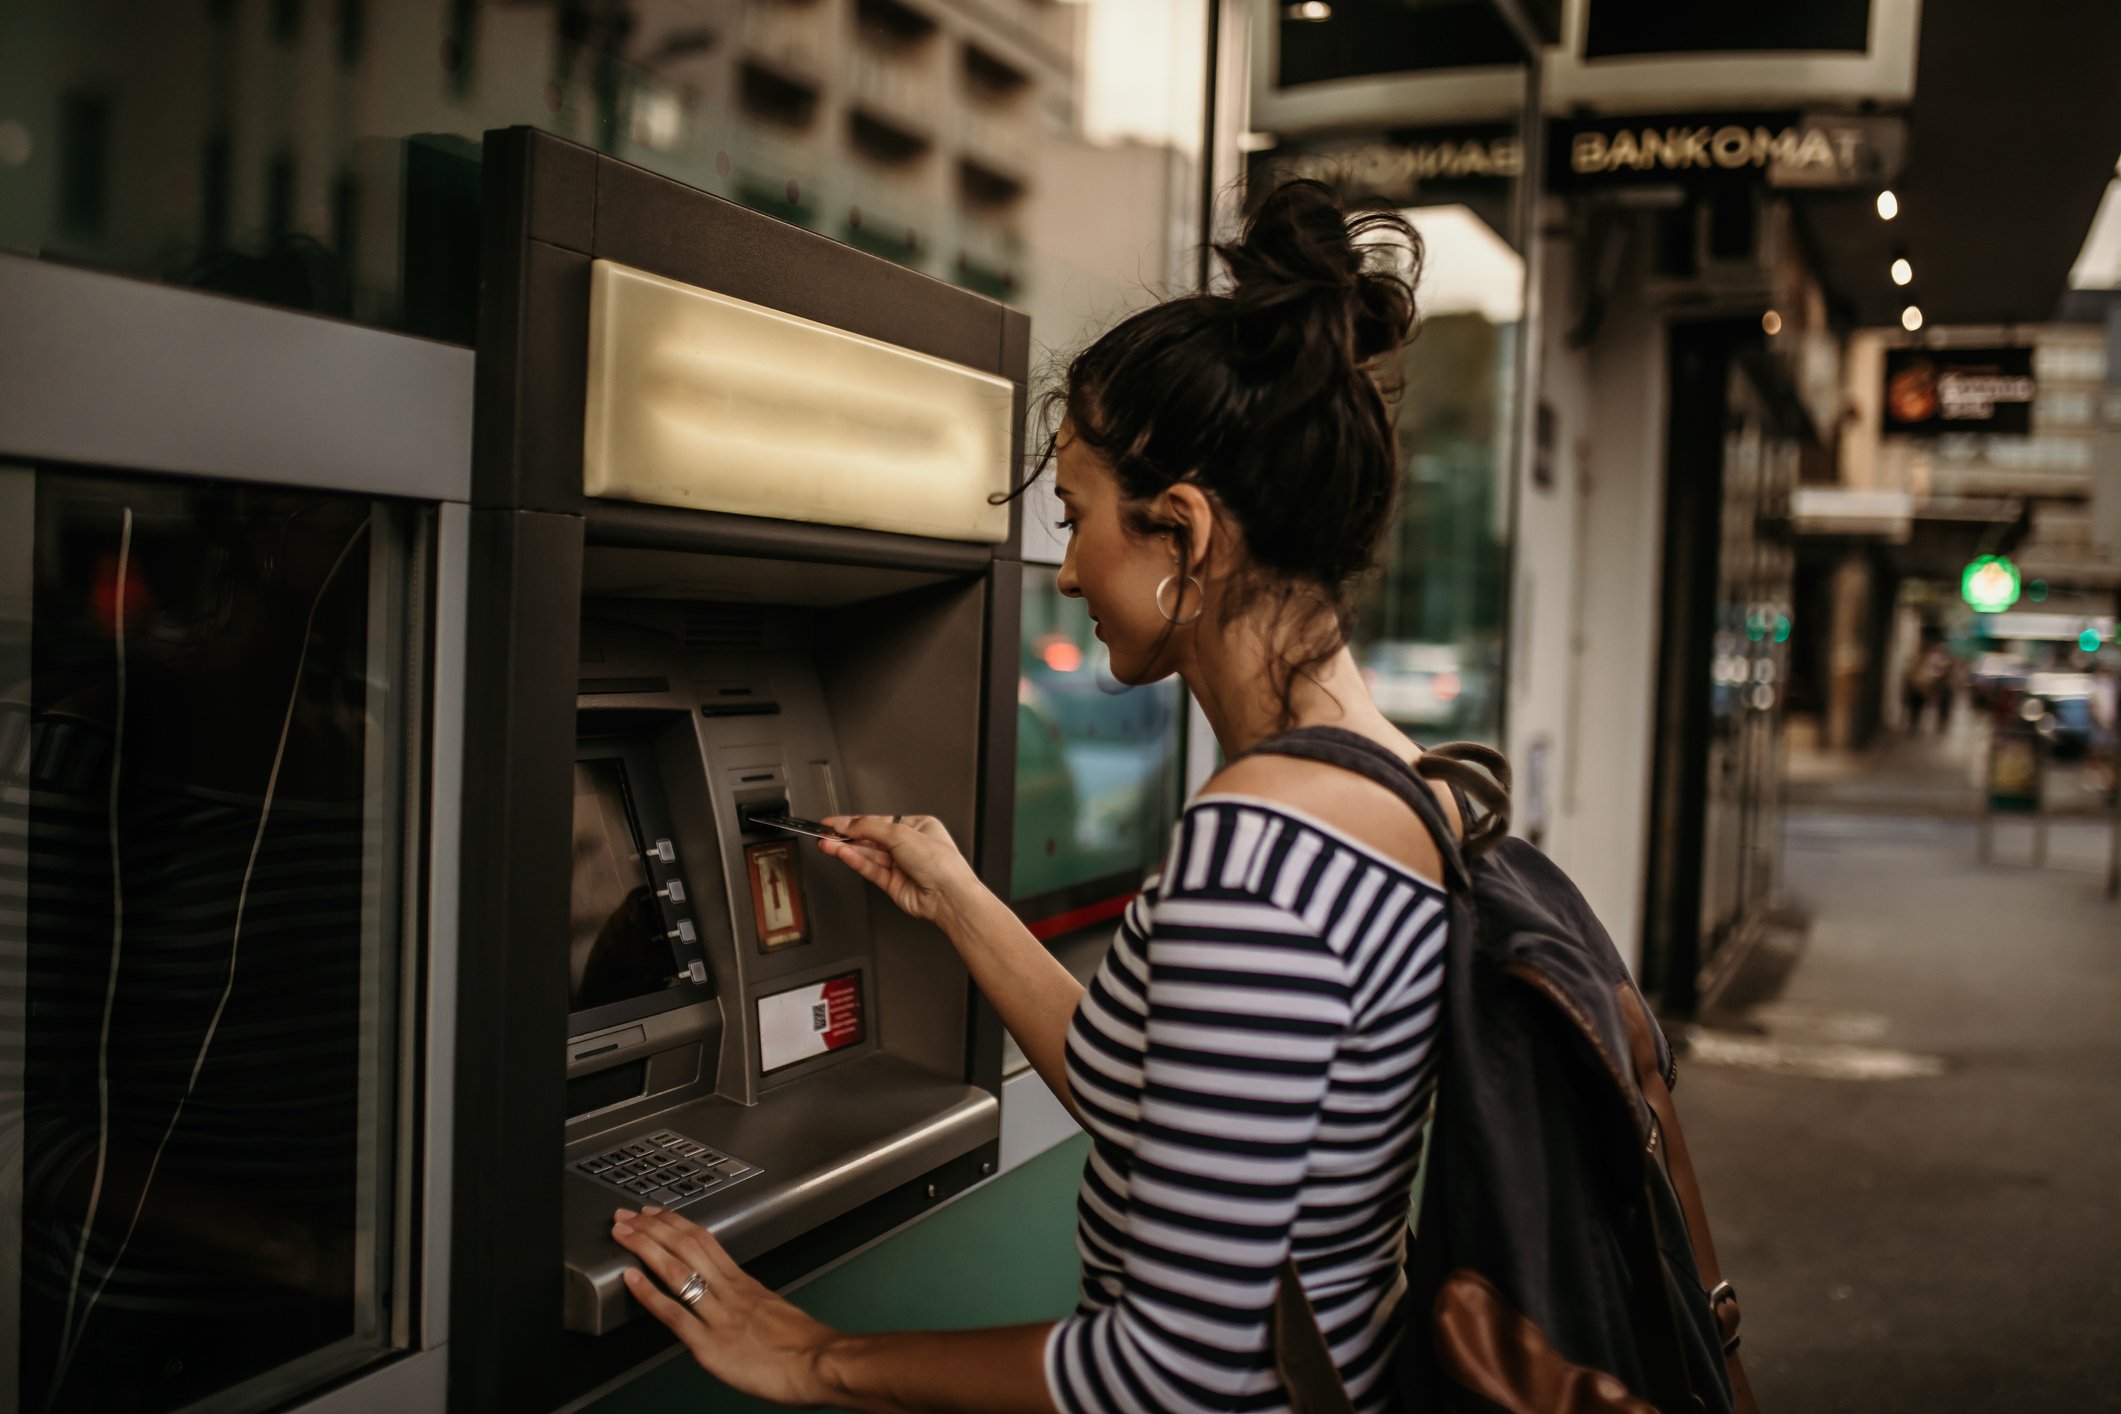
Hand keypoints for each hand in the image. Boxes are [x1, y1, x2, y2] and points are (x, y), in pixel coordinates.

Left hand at [612, 1205, 837, 1407]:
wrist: (822, 1364)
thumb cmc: (807, 1347)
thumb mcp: (777, 1313)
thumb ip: (752, 1304)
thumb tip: (738, 1303)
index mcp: (745, 1284)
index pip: (705, 1241)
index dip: (676, 1223)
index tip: (656, 1213)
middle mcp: (729, 1292)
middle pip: (686, 1247)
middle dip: (652, 1228)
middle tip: (626, 1215)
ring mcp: (718, 1316)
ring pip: (677, 1271)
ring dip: (644, 1248)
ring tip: (622, 1234)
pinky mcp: (711, 1345)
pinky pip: (674, 1314)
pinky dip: (649, 1294)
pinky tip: (631, 1279)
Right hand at [817, 814, 979, 927]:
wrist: (948, 895)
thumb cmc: (941, 863)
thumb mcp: (901, 833)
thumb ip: (869, 827)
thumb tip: (847, 823)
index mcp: (918, 827)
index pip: (879, 821)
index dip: (855, 821)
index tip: (833, 821)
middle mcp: (909, 846)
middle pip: (871, 838)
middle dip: (847, 836)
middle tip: (824, 833)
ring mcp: (900, 866)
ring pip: (867, 854)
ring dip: (846, 848)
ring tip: (826, 844)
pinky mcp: (892, 884)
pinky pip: (869, 869)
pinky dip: (854, 860)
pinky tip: (841, 853)